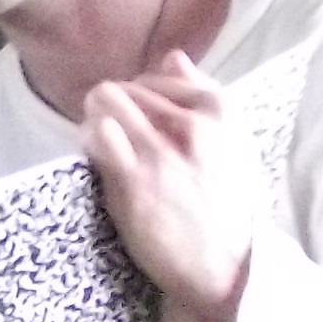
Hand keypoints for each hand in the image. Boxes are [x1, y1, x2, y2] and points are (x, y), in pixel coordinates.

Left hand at [81, 50, 261, 321]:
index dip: (141, 91)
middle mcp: (192, 127)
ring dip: (96, 116)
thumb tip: (173, 56)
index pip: (164, 76)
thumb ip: (202, 96)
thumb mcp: (232, 143)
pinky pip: (98, 139)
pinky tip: (91, 149)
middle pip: (130, 91)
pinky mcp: (135, 183)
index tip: (134, 109)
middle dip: (114, 104)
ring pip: (108, 106)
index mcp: (221, 113)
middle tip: (109, 126)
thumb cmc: (226, 206)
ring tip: (98, 136)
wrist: (225, 265)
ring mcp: (162, 154)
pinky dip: (90, 138)